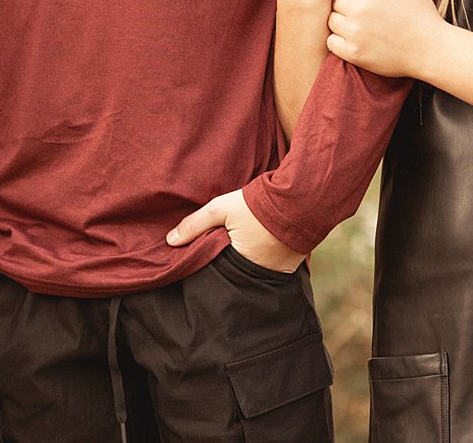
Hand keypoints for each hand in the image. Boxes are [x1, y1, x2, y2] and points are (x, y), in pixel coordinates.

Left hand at [164, 189, 304, 271]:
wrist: (302, 197)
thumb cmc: (258, 204)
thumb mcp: (221, 208)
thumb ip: (194, 224)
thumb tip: (169, 241)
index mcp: (241, 266)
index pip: (218, 275)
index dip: (210, 267)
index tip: (201, 262)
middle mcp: (262, 276)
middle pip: (237, 275)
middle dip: (228, 269)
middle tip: (220, 258)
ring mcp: (280, 272)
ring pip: (256, 272)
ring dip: (248, 263)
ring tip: (240, 252)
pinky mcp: (294, 265)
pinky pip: (274, 267)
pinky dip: (266, 259)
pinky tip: (261, 248)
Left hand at [327, 0, 444, 79]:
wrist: (431, 49)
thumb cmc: (421, 13)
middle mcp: (358, 9)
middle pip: (335, 0)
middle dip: (345, 3)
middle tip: (361, 11)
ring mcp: (355, 33)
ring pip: (331, 20)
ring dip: (341, 20)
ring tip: (358, 24)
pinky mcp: (354, 53)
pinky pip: (331, 42)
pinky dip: (338, 40)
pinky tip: (352, 38)